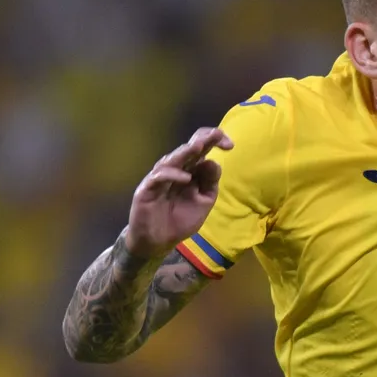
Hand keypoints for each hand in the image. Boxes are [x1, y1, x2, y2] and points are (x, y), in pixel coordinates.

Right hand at [126, 127, 233, 258]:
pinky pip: (159, 177)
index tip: (230, 145)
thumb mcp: (204, 201)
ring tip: (199, 146)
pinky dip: (172, 175)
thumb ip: (210, 182)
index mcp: (191, 169)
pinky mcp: (147, 189)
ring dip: (186, 151)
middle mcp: (176, 169)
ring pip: (173, 159)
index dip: (214, 141)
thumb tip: (213, 161)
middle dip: (203, 139)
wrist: (159, 241)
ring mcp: (160, 178)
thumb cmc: (181, 219)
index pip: (202, 148)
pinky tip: (185, 177)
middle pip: (188, 147)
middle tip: (216, 135)